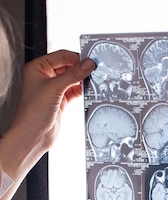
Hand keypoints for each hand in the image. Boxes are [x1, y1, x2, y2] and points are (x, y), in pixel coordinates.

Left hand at [0, 50, 94, 199]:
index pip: (60, 56)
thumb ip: (73, 75)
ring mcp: (53, 90)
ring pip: (72, 80)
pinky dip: (82, 91)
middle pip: (67, 67)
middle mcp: (44, 77)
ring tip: (95, 79)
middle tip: (95, 69)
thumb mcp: (55, 88)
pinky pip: (74, 92)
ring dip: (82, 80)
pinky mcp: (60, 101)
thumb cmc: (33, 111)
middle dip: (81, 69)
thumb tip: (88, 64)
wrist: (33, 135)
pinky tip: (90, 90)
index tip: (90, 60)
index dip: (76, 57)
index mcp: (37, 68)